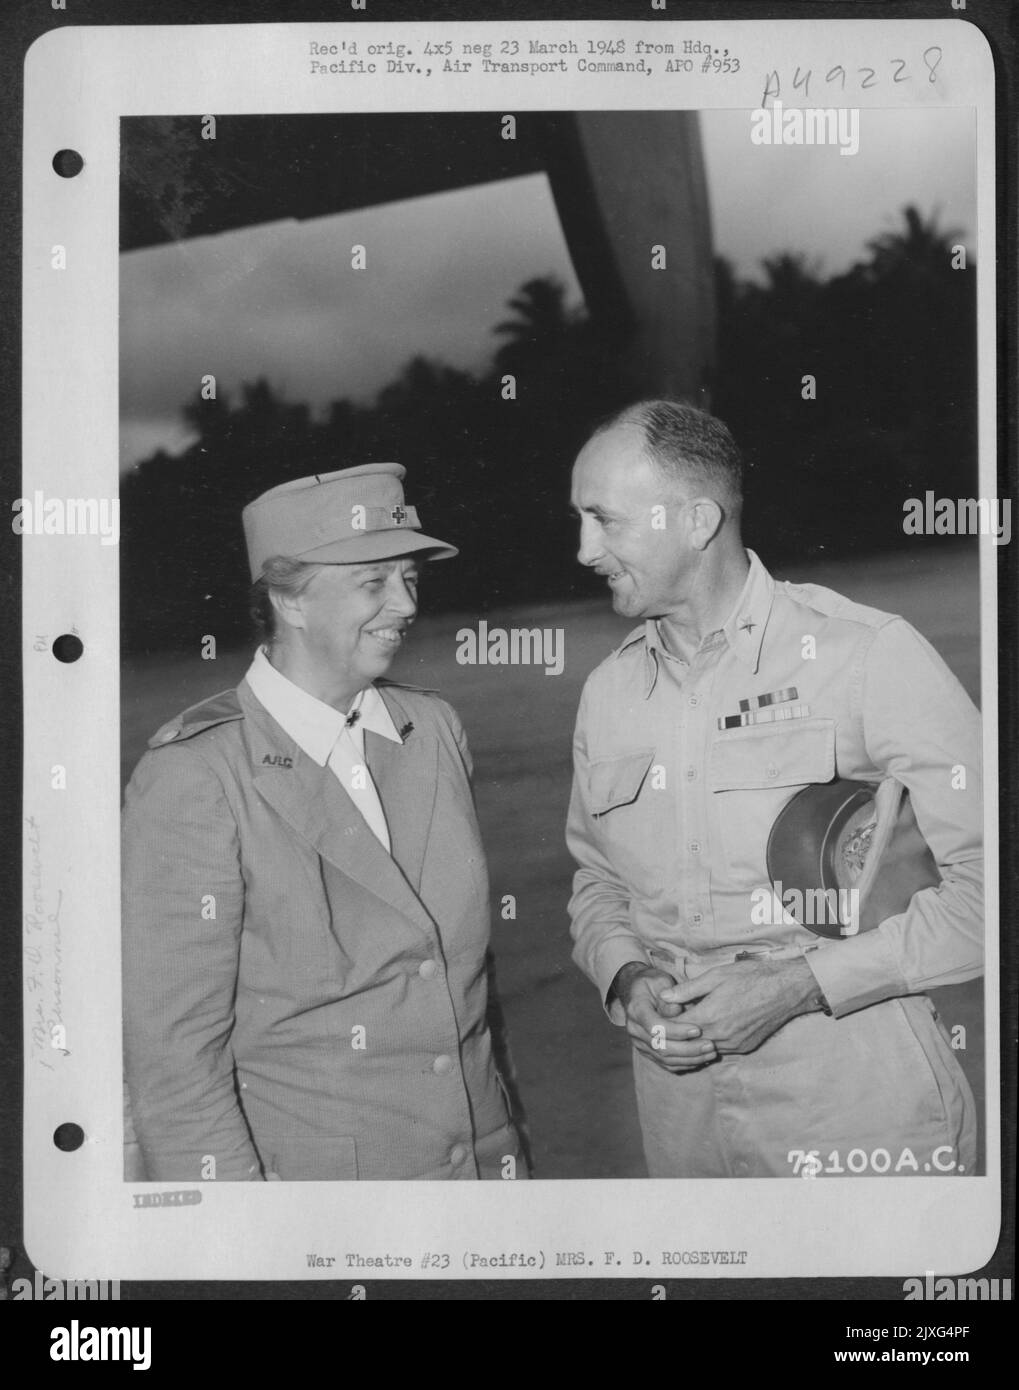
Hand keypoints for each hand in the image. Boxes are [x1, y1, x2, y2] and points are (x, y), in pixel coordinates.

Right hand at [612, 964, 716, 1072]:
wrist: (639, 991)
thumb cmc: (654, 983)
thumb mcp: (661, 981)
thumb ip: (670, 995)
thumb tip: (677, 1010)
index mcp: (636, 1009)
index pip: (655, 1026)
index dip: (676, 1031)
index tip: (697, 1029)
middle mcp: (635, 1029)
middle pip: (660, 1046)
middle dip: (688, 1049)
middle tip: (710, 1045)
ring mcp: (640, 1043)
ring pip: (665, 1058)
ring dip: (690, 1059)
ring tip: (711, 1053)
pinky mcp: (648, 1051)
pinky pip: (666, 1063)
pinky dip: (685, 1063)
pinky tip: (702, 1059)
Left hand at [659, 958, 824, 1054]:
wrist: (786, 989)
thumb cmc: (751, 977)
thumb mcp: (716, 976)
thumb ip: (687, 989)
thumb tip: (663, 997)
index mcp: (709, 1016)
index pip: (676, 1029)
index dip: (665, 1022)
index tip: (661, 1014)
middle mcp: (720, 1036)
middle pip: (687, 1042)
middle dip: (678, 1033)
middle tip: (673, 1020)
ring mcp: (733, 1045)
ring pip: (704, 1048)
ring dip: (695, 1038)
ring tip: (692, 1022)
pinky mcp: (744, 1048)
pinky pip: (721, 1049)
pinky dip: (712, 1041)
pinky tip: (711, 1027)